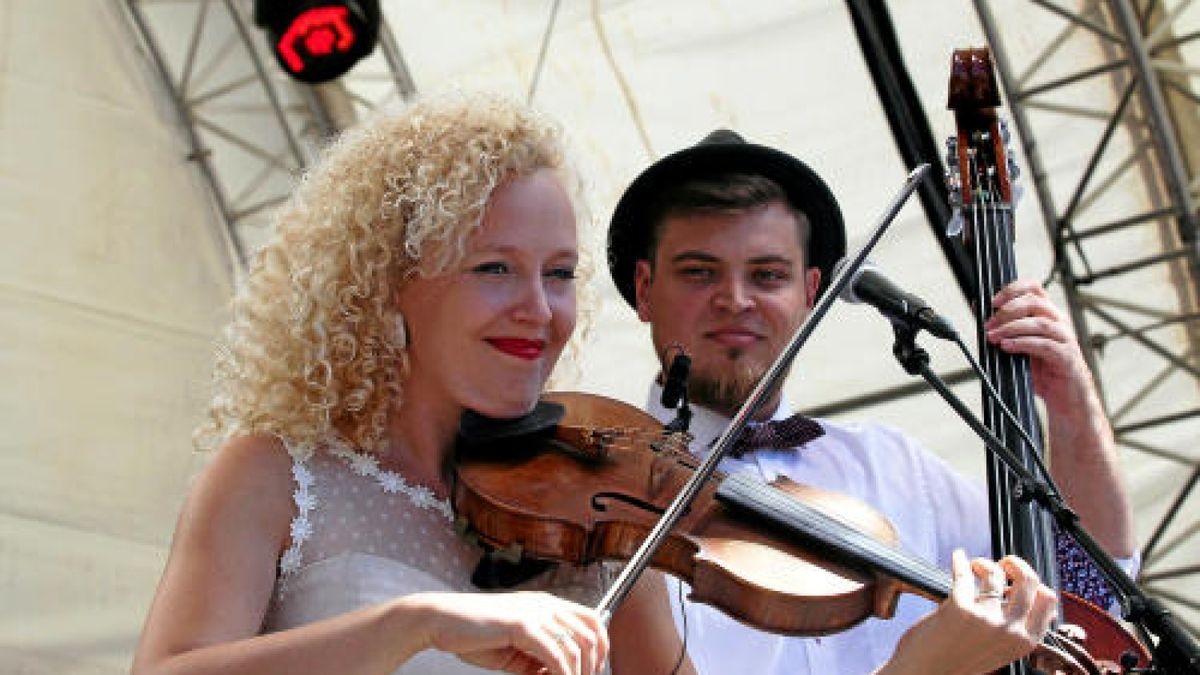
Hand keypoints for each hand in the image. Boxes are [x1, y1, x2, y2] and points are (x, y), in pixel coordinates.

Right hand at [411, 591, 608, 674]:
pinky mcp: (522, 625)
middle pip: (592, 633)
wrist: (441, 620)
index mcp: (546, 605)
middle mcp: (546, 604)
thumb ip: (539, 660)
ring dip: (577, 674)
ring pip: (577, 647)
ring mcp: (535, 612)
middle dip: (592, 666)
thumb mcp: (515, 650)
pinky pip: (555, 655)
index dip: (601, 648)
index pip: (592, 620)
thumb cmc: (473, 633)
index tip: (592, 671)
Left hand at [880, 550, 1056, 674]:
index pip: (1048, 600)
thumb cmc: (958, 660)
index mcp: (1024, 642)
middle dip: (1016, 564)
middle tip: (1002, 564)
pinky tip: (957, 557)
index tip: (1018, 577)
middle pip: (1029, 580)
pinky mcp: (959, 608)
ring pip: (996, 573)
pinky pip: (965, 572)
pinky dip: (960, 560)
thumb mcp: (997, 649)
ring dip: (984, 563)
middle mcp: (1010, 631)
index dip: (1034, 583)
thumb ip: (1011, 626)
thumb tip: (1018, 590)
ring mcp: (986, 619)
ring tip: (974, 567)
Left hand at [984, 280, 1095, 415]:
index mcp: (1048, 315)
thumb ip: (1003, 328)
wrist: (1066, 399)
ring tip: (993, 337)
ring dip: (1012, 328)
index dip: (1013, 289)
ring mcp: (1066, 339)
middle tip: (988, 324)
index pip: (1034, 288)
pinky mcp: (1067, 358)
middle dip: (1007, 311)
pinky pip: (1046, 345)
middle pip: (1035, 302)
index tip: (993, 301)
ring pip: (1039, 323)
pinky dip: (1023, 343)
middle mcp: (1059, 323)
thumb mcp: (1019, 345)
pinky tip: (1008, 347)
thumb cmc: (1043, 371)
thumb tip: (978, 309)